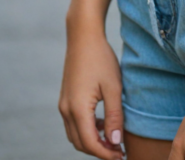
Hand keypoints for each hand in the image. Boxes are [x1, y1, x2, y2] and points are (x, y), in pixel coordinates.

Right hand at [59, 25, 123, 157]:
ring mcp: (63, 104)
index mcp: (77, 109)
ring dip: (92, 141)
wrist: (83, 36)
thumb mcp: (113, 87)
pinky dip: (87, 130)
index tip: (121, 156)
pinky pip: (73, 123)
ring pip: (75, 135)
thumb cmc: (101, 58)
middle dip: (99, 151)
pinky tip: (103, 123)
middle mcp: (66, 110)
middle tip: (119, 151)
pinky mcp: (65, 99)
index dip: (105, 154)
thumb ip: (114, 116)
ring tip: (113, 139)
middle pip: (80, 143)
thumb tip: (115, 142)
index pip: (90, 143)